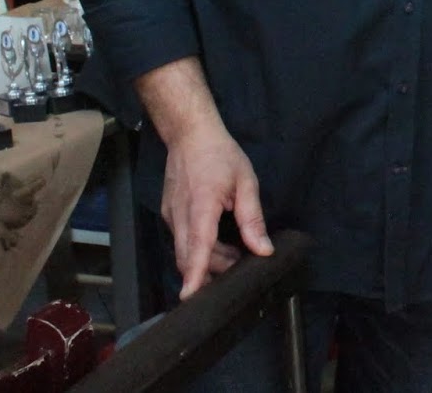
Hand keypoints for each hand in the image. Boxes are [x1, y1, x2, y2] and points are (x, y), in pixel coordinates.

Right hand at [161, 119, 272, 298]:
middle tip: (237, 269)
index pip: (197, 246)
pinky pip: (182, 241)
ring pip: (184, 251)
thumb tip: (263, 249)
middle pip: (189, 257)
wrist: (190, 135)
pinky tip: (219, 243)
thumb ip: (252, 219)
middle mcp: (180, 214)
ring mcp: (171, 215)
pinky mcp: (169, 215)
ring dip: (207, 260)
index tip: (190, 296)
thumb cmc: (220, 154)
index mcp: (202, 205)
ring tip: (234, 255)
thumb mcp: (246, 182)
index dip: (195, 273)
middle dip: (211, 272)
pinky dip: (199, 249)